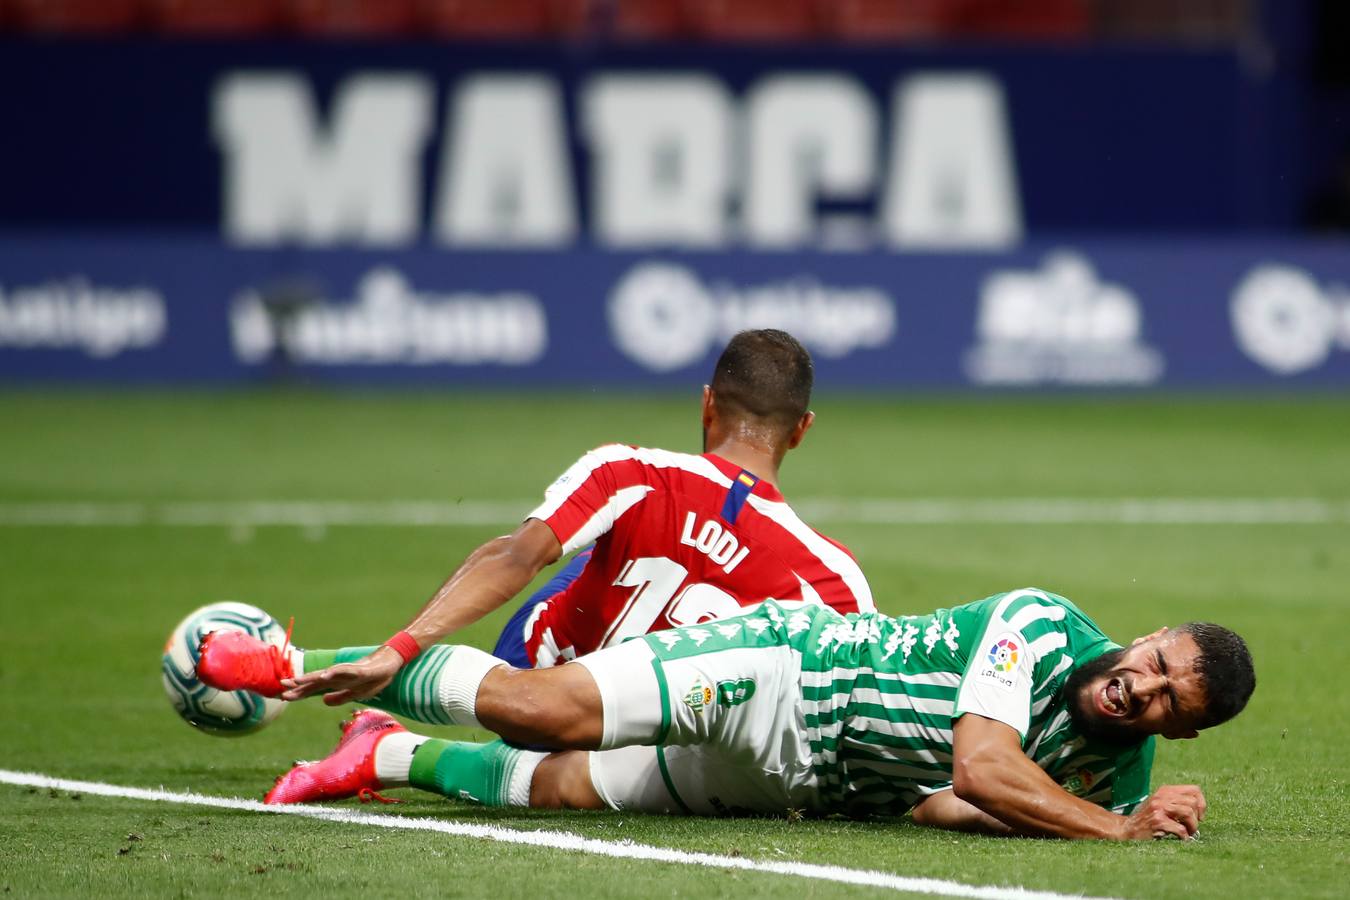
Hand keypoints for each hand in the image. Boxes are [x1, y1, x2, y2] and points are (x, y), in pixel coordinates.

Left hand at [279, 646, 403, 704]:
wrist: (390, 663)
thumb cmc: (373, 677)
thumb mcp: (356, 693)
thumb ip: (340, 697)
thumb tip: (323, 701)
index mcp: (337, 682)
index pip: (314, 688)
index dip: (299, 692)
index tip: (282, 696)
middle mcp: (339, 676)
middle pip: (315, 681)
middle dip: (299, 685)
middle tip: (281, 687)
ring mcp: (348, 671)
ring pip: (326, 674)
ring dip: (312, 677)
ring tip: (297, 680)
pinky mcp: (360, 670)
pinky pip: (345, 671)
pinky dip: (334, 673)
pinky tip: (325, 675)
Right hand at [1121, 784, 1206, 839]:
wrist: (1128, 829)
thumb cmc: (1148, 820)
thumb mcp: (1161, 805)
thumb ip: (1177, 803)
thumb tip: (1200, 809)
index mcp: (1165, 790)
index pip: (1194, 790)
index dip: (1202, 804)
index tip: (1199, 816)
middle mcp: (1162, 796)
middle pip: (1193, 802)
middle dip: (1197, 818)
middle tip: (1191, 827)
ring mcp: (1159, 807)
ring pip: (1188, 813)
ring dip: (1192, 827)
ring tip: (1187, 833)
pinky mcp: (1157, 821)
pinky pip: (1180, 829)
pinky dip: (1184, 837)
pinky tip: (1180, 839)